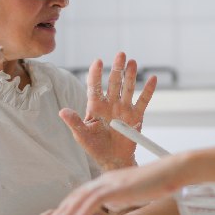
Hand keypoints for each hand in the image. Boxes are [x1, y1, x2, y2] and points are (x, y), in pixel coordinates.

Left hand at [25, 155, 186, 214]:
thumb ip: (118, 198)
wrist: (171, 171)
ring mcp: (108, 183)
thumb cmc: (157, 183)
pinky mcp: (114, 188)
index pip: (78, 196)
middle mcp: (103, 180)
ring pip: (77, 201)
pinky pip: (90, 204)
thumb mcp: (132, 192)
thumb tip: (109, 208)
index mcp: (106, 181)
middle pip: (72, 198)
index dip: (64, 211)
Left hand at [60, 52, 155, 169]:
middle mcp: (110, 104)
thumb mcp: (82, 135)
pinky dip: (148, 90)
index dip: (96, 74)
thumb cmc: (95, 146)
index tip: (98, 61)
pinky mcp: (136, 116)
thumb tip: (62, 111)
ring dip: (130, 75)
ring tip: (133, 62)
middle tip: (120, 54)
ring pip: (128, 88)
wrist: (113, 159)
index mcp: (95, 106)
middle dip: (117, 69)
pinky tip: (152, 79)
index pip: (94, 87)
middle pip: (114, 83)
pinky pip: (143, 101)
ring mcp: (124, 109)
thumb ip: (74, 122)